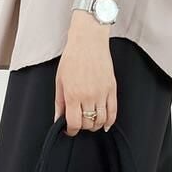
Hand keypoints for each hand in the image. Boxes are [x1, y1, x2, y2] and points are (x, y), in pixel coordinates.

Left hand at [55, 13, 116, 135]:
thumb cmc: (72, 57)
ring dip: (95, 126)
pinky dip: (109, 122)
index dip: (71, 131)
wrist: (88, 41)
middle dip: (82, 127)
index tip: (69, 130)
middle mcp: (88, 96)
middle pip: (88, 124)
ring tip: (90, 123)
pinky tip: (104, 124)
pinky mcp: (112, 89)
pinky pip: (113, 112)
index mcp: (73, 94)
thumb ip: (59, 102)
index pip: (74, 123)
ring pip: (101, 121)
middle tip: (79, 123)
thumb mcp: (60, 80)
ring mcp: (102, 93)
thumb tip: (58, 119)